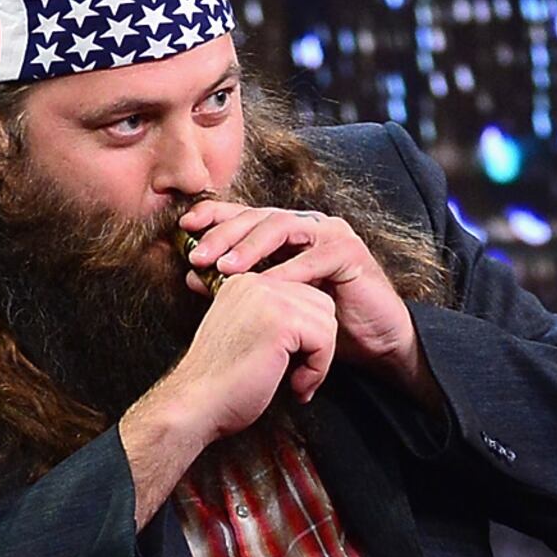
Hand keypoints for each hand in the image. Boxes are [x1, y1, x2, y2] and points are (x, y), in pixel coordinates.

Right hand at [117, 271, 336, 515]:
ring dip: (319, 359)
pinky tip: (295, 386)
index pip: (302, 295)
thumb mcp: (247, 337)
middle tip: (297, 376)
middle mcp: (255, 281)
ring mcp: (268, 298)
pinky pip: (325, 339)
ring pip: (327, 321)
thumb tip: (314, 325)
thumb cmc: (220, 384)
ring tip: (295, 382)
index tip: (289, 365)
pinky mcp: (281, 321)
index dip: (305, 335)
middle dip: (318, 344)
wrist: (194, 405)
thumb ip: (273, 321)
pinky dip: (318, 369)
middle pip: (320, 304)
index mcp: (244, 283)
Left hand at [181, 200, 427, 390]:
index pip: (245, 214)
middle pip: (259, 217)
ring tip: (226, 269)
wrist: (373, 342)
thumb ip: (237, 284)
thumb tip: (193, 275)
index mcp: (288, 232)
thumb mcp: (273, 303)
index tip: (183, 228)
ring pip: (283, 228)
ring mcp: (331, 233)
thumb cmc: (321, 322)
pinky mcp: (350, 252)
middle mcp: (308, 225)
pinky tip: (265, 287)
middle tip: (198, 256)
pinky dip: (287, 272)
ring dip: (251, 247)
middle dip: (225, 234)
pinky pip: (314, 257)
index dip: (214, 216)